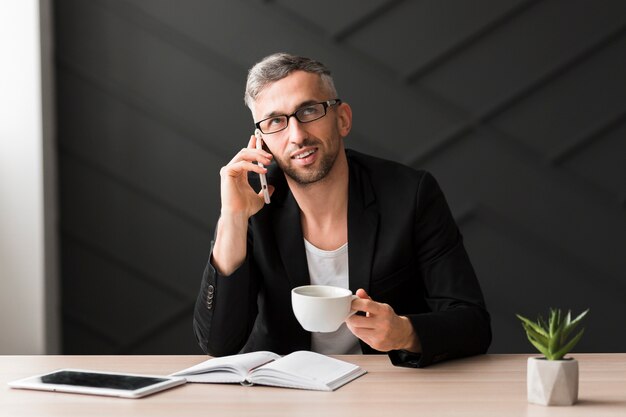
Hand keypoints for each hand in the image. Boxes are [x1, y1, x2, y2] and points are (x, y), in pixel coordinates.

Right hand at [211, 135, 272, 275]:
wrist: (239, 215)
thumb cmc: (246, 208)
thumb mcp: (260, 198)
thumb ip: (265, 190)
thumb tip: (272, 187)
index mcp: (239, 173)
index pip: (246, 155)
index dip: (252, 146)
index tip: (259, 140)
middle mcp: (232, 170)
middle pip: (245, 152)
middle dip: (258, 151)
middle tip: (270, 155)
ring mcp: (228, 170)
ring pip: (243, 155)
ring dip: (257, 156)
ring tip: (268, 161)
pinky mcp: (227, 172)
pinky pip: (242, 164)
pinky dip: (254, 166)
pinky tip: (263, 170)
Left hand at [346, 289, 420, 352]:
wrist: (401, 333)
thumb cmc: (389, 318)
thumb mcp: (381, 307)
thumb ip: (368, 299)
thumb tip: (359, 292)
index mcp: (384, 311)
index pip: (365, 305)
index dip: (354, 303)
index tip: (350, 303)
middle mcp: (382, 324)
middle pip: (357, 321)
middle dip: (349, 316)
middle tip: (347, 313)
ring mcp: (379, 336)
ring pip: (356, 330)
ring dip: (351, 325)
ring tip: (351, 320)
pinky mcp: (376, 344)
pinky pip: (361, 337)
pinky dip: (357, 332)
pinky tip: (359, 328)